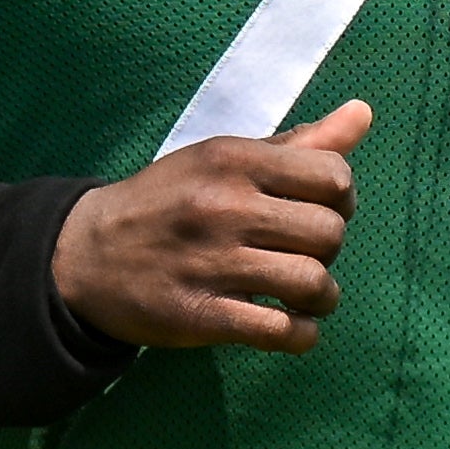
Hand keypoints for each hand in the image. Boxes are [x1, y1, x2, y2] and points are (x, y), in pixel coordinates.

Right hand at [52, 103, 370, 353]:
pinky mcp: (200, 314)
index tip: (320, 210)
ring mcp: (212, 262)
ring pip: (312, 283)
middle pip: (329, 232)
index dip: (341, 198)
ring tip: (305, 296)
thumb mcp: (222, 159)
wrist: (86, 255)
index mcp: (233, 159)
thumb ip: (297, 143)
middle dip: (330, 249)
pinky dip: (300, 335)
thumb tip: (363, 113)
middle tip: (305, 253)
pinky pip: (279, 331)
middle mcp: (224, 205)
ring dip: (321, 297)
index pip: (333, 176)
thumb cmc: (168, 201)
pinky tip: (290, 326)